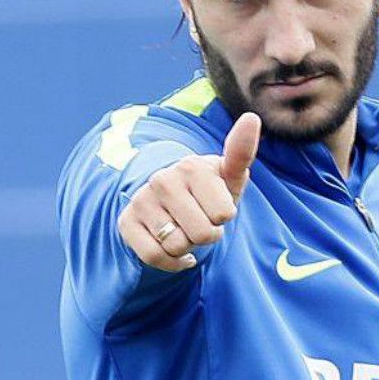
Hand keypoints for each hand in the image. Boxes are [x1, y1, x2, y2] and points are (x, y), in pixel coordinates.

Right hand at [118, 111, 260, 270]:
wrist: (171, 205)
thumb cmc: (210, 192)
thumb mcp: (229, 177)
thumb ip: (241, 152)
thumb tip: (252, 118)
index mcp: (192, 166)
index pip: (223, 215)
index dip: (224, 218)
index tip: (217, 206)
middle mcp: (163, 179)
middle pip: (201, 234)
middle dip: (207, 235)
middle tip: (201, 221)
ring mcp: (142, 200)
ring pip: (177, 246)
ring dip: (187, 247)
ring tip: (184, 229)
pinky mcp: (126, 222)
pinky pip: (155, 256)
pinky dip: (170, 261)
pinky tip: (173, 249)